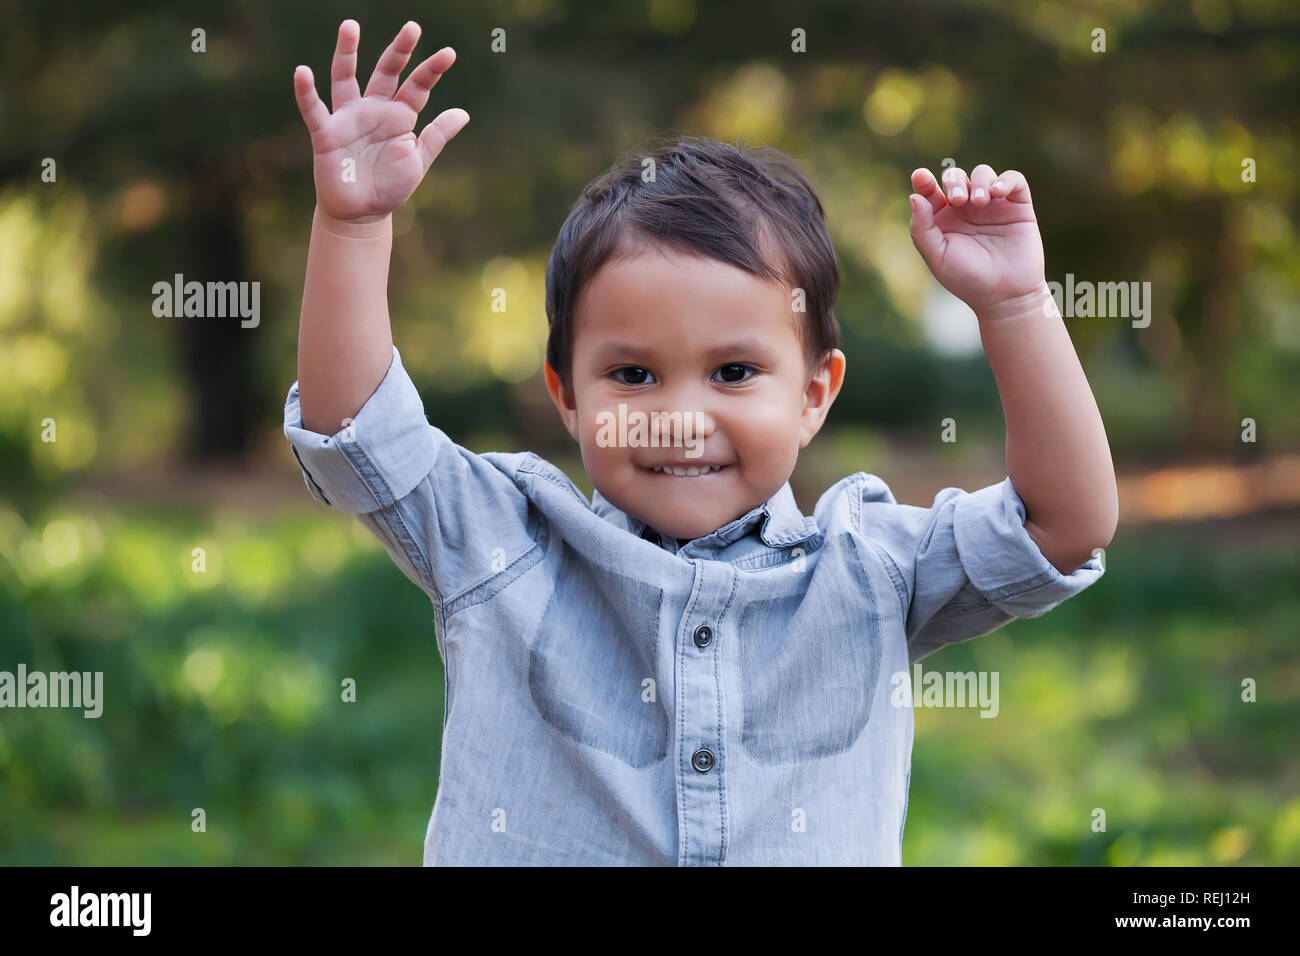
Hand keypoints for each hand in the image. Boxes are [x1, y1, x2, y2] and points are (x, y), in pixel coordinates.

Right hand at [292, 19, 468, 222]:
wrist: (362, 214)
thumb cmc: (389, 186)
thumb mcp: (418, 160)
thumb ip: (437, 136)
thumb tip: (464, 113)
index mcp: (399, 116)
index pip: (417, 86)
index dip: (432, 70)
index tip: (449, 54)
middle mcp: (373, 109)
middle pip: (386, 73)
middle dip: (399, 51)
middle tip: (413, 27)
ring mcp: (349, 118)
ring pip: (345, 78)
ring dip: (347, 53)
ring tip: (351, 26)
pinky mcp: (326, 133)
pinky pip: (314, 109)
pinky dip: (306, 92)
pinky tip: (302, 72)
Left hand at [907, 165, 1045, 314]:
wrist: (1004, 295)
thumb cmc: (967, 279)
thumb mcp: (937, 256)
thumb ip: (922, 228)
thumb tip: (914, 197)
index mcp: (942, 219)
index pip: (929, 191)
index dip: (923, 180)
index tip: (920, 177)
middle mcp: (966, 209)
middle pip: (956, 177)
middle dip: (954, 181)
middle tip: (958, 200)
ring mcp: (992, 205)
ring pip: (982, 173)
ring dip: (979, 181)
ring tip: (980, 202)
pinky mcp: (1018, 206)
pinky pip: (1013, 180)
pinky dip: (1005, 180)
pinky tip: (997, 193)